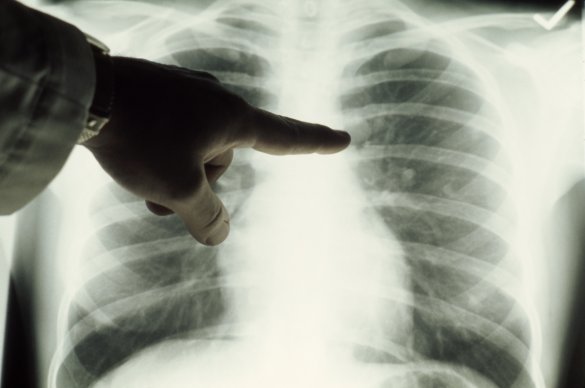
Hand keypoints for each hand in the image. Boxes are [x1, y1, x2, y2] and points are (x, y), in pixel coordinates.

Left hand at [83, 57, 350, 244]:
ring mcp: (187, 93)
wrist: (85, 92)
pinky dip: (160, 154)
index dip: (316, 143)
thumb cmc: (140, 139)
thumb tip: (219, 234)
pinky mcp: (162, 92)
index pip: (285, 136)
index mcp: (233, 118)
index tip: (343, 140)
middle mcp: (215, 100)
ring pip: (192, 150)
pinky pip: (173, 133)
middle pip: (221, 160)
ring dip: (172, 172)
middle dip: (195, 182)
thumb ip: (206, 217)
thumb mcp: (178, 189)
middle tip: (160, 189)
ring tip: (140, 173)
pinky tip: (134, 153)